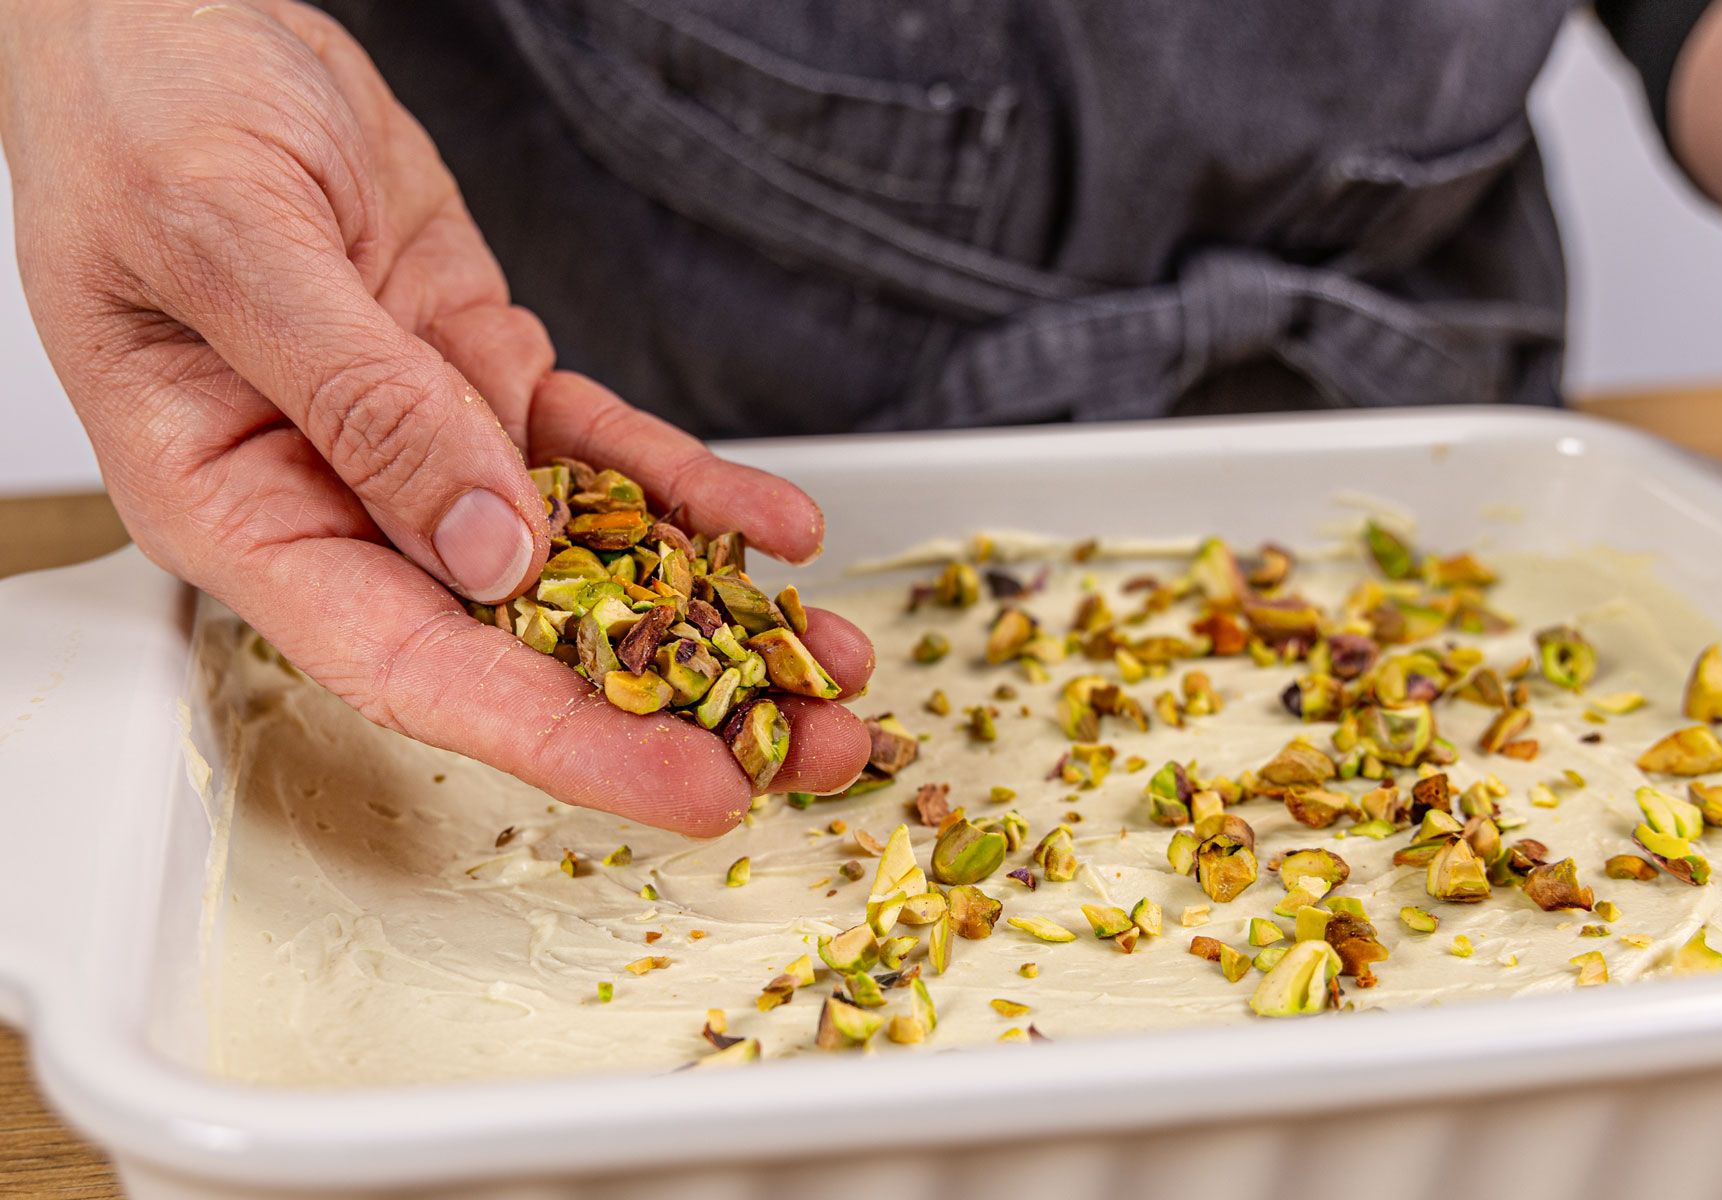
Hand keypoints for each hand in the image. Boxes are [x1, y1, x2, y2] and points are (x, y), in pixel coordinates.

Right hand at [0, 0, 871, 832]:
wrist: (173, 16)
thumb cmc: (138, 113)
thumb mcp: (228, 243)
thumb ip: (356, 398)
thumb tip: (486, 545)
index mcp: (240, 509)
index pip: (413, 667)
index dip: (558, 738)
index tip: (682, 784)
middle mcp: (341, 502)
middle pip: (522, 642)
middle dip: (674, 702)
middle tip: (806, 744)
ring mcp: (424, 446)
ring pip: (586, 560)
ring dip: (713, 614)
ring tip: (827, 661)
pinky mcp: (484, 380)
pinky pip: (606, 452)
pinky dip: (693, 491)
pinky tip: (775, 529)